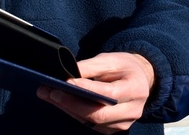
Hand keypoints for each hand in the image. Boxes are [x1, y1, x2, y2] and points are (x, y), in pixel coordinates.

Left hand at [37, 52, 154, 133]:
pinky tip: (62, 103)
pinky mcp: (112, 129)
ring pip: (91, 122)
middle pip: (98, 114)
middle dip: (71, 103)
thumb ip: (91, 67)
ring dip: (68, 109)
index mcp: (135, 89)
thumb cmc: (124, 67)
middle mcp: (132, 111)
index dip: (87, 89)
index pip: (109, 93)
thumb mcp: (111, 59)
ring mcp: (123, 124)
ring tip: (49, 94)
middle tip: (50, 91)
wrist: (139, 79)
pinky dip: (74, 114)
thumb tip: (68, 75)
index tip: (66, 82)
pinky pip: (90, 125)